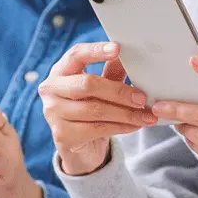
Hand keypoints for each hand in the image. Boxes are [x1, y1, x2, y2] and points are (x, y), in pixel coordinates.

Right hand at [38, 42, 157, 175]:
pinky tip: (135, 126)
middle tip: (142, 98)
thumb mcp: (101, 88)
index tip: (118, 49)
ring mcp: (53, 114)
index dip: (96, 50)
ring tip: (146, 116)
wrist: (80, 148)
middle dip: (119, 91)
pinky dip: (121, 127)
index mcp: (60, 71)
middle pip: (88, 84)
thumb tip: (131, 56)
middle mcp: (51, 90)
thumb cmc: (90, 110)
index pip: (75, 55)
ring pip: (96, 110)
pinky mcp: (63, 135)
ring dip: (126, 113)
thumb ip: (112, 71)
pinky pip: (98, 128)